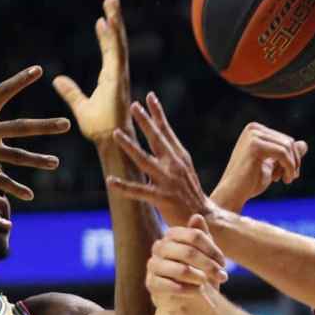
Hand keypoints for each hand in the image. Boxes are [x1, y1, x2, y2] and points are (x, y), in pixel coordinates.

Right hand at [0, 65, 69, 199]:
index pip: (2, 92)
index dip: (20, 80)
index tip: (39, 70)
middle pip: (18, 127)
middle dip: (44, 126)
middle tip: (67, 124)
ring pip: (15, 157)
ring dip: (37, 161)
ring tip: (56, 163)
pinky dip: (14, 189)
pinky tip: (30, 195)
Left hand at [53, 0, 131, 142]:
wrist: (110, 141)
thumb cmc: (100, 128)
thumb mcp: (80, 106)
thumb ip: (71, 92)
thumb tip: (58, 79)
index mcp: (110, 78)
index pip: (108, 52)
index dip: (105, 36)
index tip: (101, 20)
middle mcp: (116, 73)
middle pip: (116, 42)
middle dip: (114, 20)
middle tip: (112, 0)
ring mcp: (119, 75)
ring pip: (118, 43)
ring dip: (115, 21)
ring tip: (113, 2)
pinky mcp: (117, 79)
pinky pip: (116, 53)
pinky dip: (113, 37)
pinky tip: (109, 22)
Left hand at [108, 92, 216, 225]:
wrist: (205, 218)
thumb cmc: (191, 195)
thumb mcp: (185, 171)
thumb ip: (172, 157)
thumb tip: (161, 141)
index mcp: (180, 158)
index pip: (167, 132)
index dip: (158, 114)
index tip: (149, 97)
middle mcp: (174, 166)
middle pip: (157, 139)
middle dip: (144, 121)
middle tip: (133, 105)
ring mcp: (168, 181)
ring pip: (144, 160)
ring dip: (130, 146)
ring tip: (116, 133)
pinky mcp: (162, 198)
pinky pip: (139, 191)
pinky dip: (124, 186)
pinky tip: (110, 180)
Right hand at [146, 215, 227, 309]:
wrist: (187, 298)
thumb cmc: (198, 271)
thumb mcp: (205, 253)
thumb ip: (202, 235)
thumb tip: (197, 216)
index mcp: (172, 235)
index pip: (194, 235)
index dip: (212, 249)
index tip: (222, 263)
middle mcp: (159, 247)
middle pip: (188, 252)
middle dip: (209, 265)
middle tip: (222, 276)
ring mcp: (153, 265)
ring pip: (181, 270)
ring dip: (199, 278)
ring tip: (207, 283)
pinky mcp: (151, 284)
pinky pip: (173, 287)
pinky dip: (190, 290)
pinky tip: (198, 291)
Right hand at [211, 123, 307, 212]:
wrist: (232, 194)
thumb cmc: (250, 182)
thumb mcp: (272, 166)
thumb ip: (287, 154)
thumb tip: (304, 144)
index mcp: (255, 130)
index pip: (286, 140)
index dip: (292, 158)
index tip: (287, 174)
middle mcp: (253, 128)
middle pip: (288, 142)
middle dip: (293, 162)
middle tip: (289, 178)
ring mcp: (253, 136)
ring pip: (287, 147)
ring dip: (292, 166)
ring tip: (286, 180)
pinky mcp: (255, 146)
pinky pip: (283, 153)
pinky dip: (289, 168)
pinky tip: (286, 180)